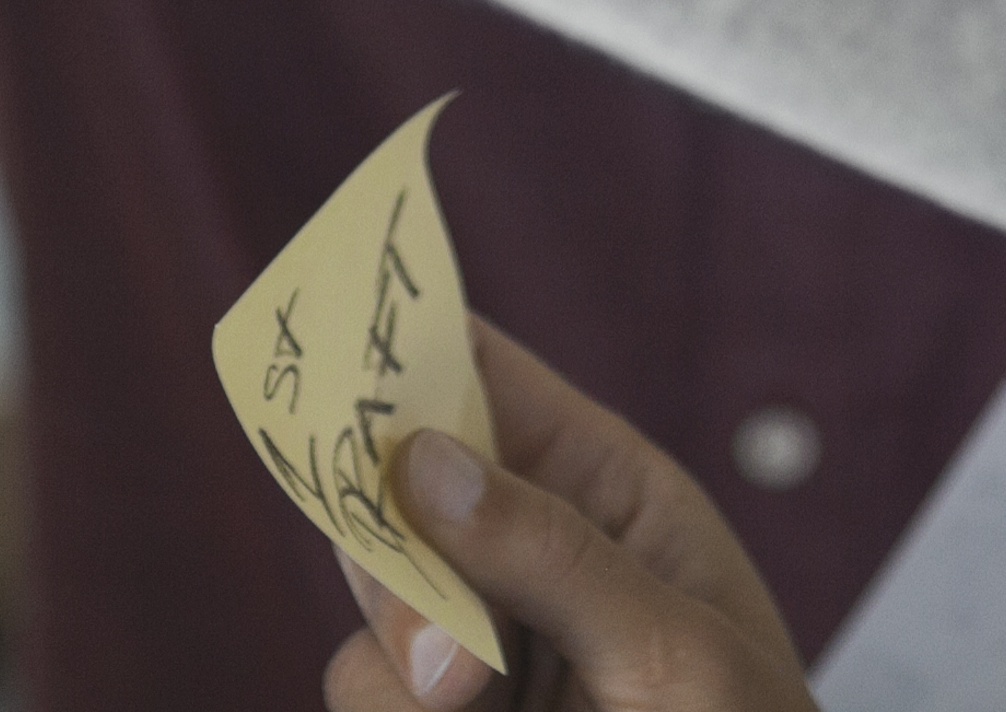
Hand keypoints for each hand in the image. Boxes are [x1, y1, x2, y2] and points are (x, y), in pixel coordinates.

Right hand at [324, 326, 814, 711]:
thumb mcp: (674, 649)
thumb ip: (551, 552)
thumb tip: (425, 461)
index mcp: (605, 491)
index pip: (487, 378)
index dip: (408, 340)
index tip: (331, 332)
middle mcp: (527, 551)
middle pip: (392, 488)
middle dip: (391, 545)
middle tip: (442, 638)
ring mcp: (481, 641)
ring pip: (369, 602)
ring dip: (398, 653)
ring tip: (469, 705)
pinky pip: (369, 689)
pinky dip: (393, 707)